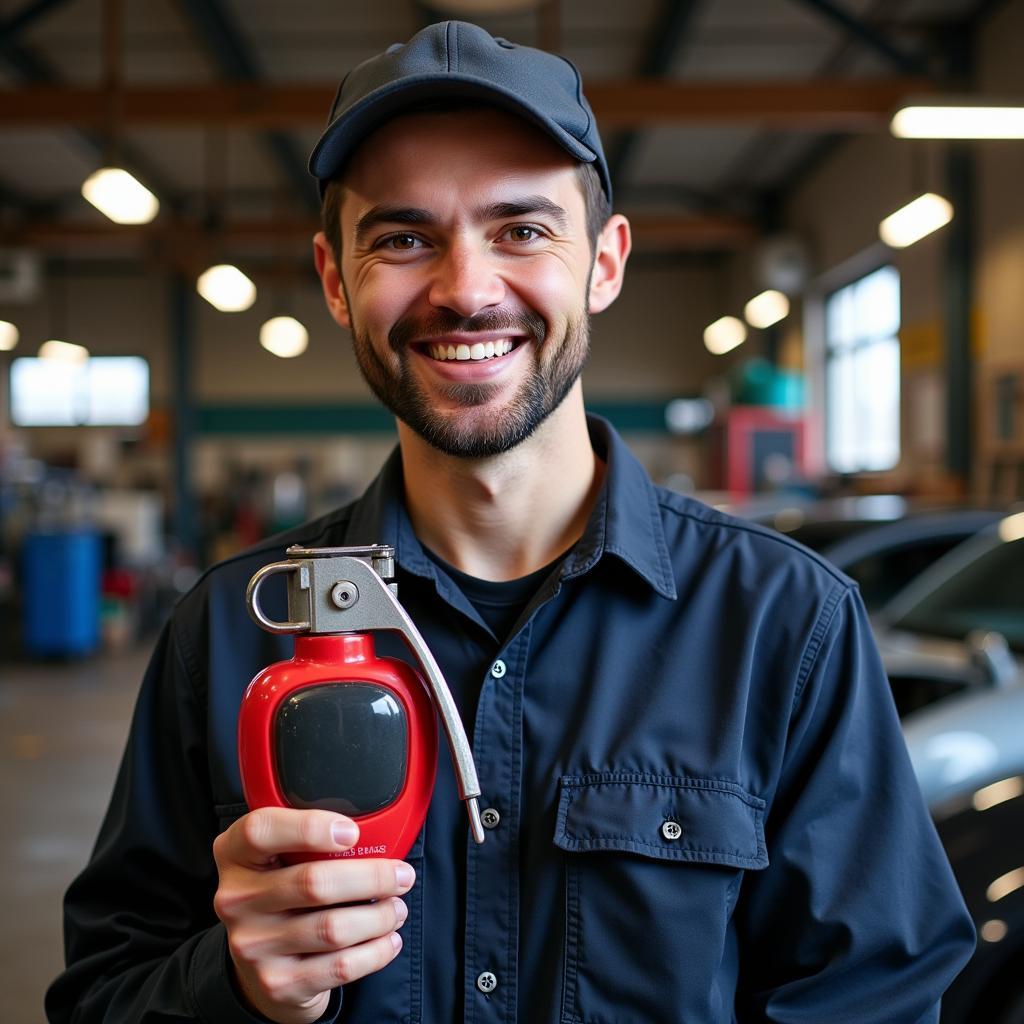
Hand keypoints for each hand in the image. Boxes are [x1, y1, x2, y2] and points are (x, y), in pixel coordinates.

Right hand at [213, 807, 413, 1023]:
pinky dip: (375, 951)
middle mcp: (236, 900)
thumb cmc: (285, 896)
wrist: (261, 969)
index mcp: (235, 855)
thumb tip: (379, 829)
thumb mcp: (280, 858)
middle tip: (401, 875)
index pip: (260, 829)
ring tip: (397, 909)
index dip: (308, 827)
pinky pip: (339, 966)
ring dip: (379, 917)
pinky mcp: (277, 983)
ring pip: (332, 927)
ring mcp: (254, 945)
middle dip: (371, 877)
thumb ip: (310, 838)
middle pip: (312, 882)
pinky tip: (388, 940)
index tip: (351, 831)